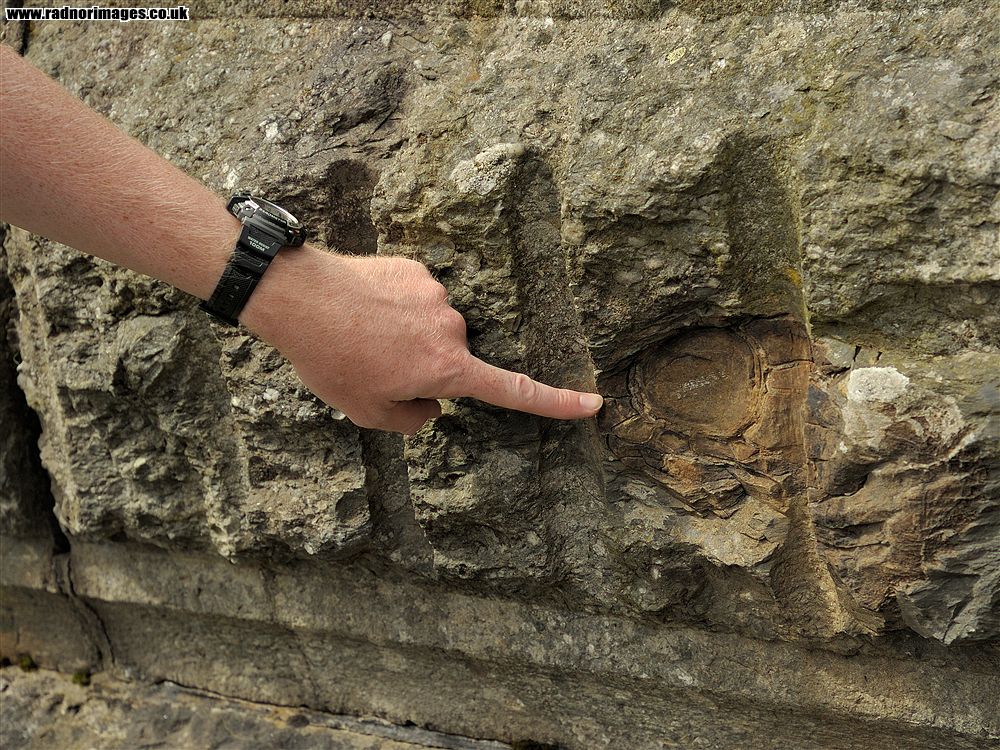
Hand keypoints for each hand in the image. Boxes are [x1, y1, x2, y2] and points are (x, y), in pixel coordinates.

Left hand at [243, 245, 603, 433]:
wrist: (300, 297)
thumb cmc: (333, 360)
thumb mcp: (368, 413)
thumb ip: (412, 420)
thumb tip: (430, 407)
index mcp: (447, 368)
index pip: (514, 391)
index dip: (556, 402)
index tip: (591, 404)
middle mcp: (452, 328)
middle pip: (451, 359)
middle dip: (422, 367)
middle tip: (374, 366)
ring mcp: (436, 293)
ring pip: (431, 326)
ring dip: (406, 333)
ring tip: (362, 333)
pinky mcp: (416, 268)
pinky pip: (415, 296)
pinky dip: (396, 306)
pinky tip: (364, 307)